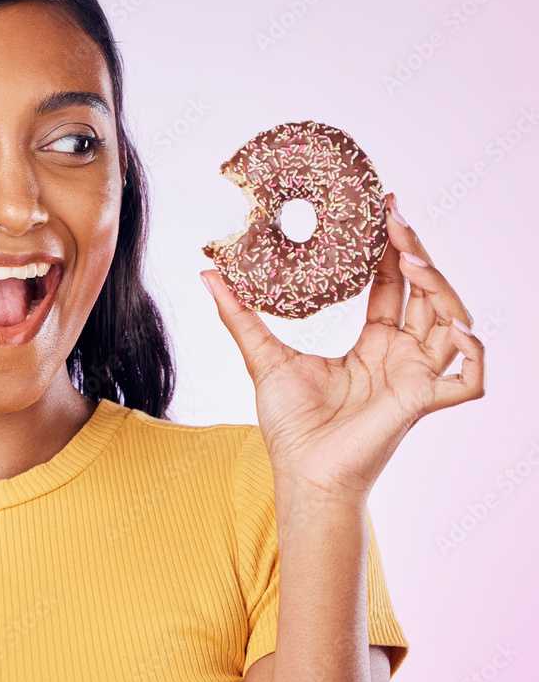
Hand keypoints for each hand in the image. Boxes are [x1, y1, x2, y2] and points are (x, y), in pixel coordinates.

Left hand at [200, 194, 484, 509]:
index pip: (393, 285)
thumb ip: (239, 315)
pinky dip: (473, 354)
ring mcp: (416, 378)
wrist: (301, 472)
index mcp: (374, 344)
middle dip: (417, 253)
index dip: (392, 249)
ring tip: (412, 259)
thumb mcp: (262, 356)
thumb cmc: (290, 424)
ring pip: (453, 323)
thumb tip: (208, 272)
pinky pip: (469, 380)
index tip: (383, 209)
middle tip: (395, 218)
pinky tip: (453, 328)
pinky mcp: (421, 404)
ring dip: (440, 288)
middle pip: (427, 293)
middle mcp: (401, 356)